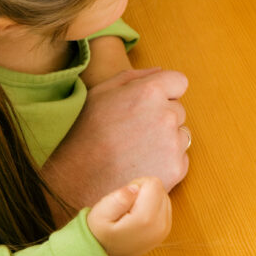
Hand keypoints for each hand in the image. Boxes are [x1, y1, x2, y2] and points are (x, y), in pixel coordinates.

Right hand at [43, 68, 189, 210]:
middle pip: (178, 110)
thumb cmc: (83, 135)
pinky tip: (141, 166)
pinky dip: (167, 162)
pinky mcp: (176, 169)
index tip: (149, 104)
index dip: (165, 92)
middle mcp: (167, 115)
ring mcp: (173, 144)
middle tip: (134, 132)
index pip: (179, 82)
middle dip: (162, 117)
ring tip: (135, 151)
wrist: (74, 184)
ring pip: (180, 134)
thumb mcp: (100, 93)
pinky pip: (181, 158)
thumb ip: (134, 77)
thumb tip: (159, 72)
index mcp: (150, 92)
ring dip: (166, 140)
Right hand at [87, 177, 171, 255]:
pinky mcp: (166, 230)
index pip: (153, 183)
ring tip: (131, 213)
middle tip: (127, 206)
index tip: (125, 199)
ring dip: (148, 199)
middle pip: (160, 189)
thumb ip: (118, 198)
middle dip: (143, 191)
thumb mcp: (100, 214)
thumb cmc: (100, 234)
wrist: (105, 254)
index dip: (137, 185)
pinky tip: (138, 217)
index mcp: (146, 218)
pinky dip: (152, 207)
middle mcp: (161, 224)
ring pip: (163, 196)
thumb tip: (135, 187)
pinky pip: (164, 206)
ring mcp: (165, 228)